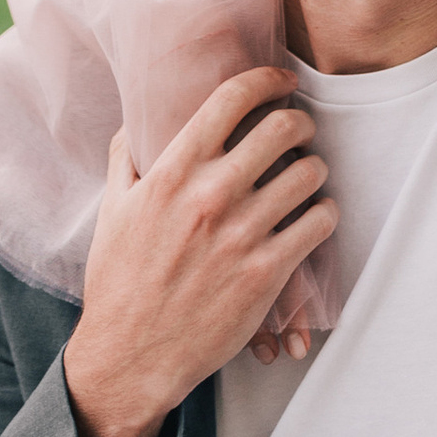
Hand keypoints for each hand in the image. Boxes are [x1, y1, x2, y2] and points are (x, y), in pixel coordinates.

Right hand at [62, 68, 333, 436]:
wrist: (130, 357)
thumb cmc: (119, 283)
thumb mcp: (112, 211)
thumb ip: (127, 158)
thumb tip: (137, 119)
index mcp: (171, 173)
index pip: (231, 99)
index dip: (266, 79)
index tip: (281, 81)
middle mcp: (210, 196)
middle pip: (282, 127)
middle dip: (299, 121)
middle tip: (299, 131)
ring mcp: (241, 235)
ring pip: (309, 173)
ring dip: (314, 169)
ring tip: (306, 177)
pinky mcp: (266, 273)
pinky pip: (319, 223)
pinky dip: (324, 214)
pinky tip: (312, 217)